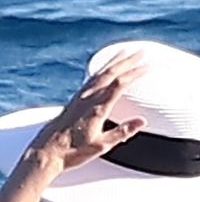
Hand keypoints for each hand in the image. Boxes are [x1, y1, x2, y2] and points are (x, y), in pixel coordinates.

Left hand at [25, 51, 146, 180]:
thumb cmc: (74, 151)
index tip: (148, 66)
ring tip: (126, 51)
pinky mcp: (76, 98)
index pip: (119, 84)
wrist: (48, 150)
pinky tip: (106, 66)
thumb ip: (123, 132)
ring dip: (115, 60)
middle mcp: (88, 97)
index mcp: (97, 108)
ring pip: (101, 72)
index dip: (135, 73)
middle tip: (142, 51)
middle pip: (111, 72)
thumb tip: (142, 121)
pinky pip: (92, 77)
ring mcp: (81, 96)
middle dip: (128, 60)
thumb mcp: (102, 145)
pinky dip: (103, 67)